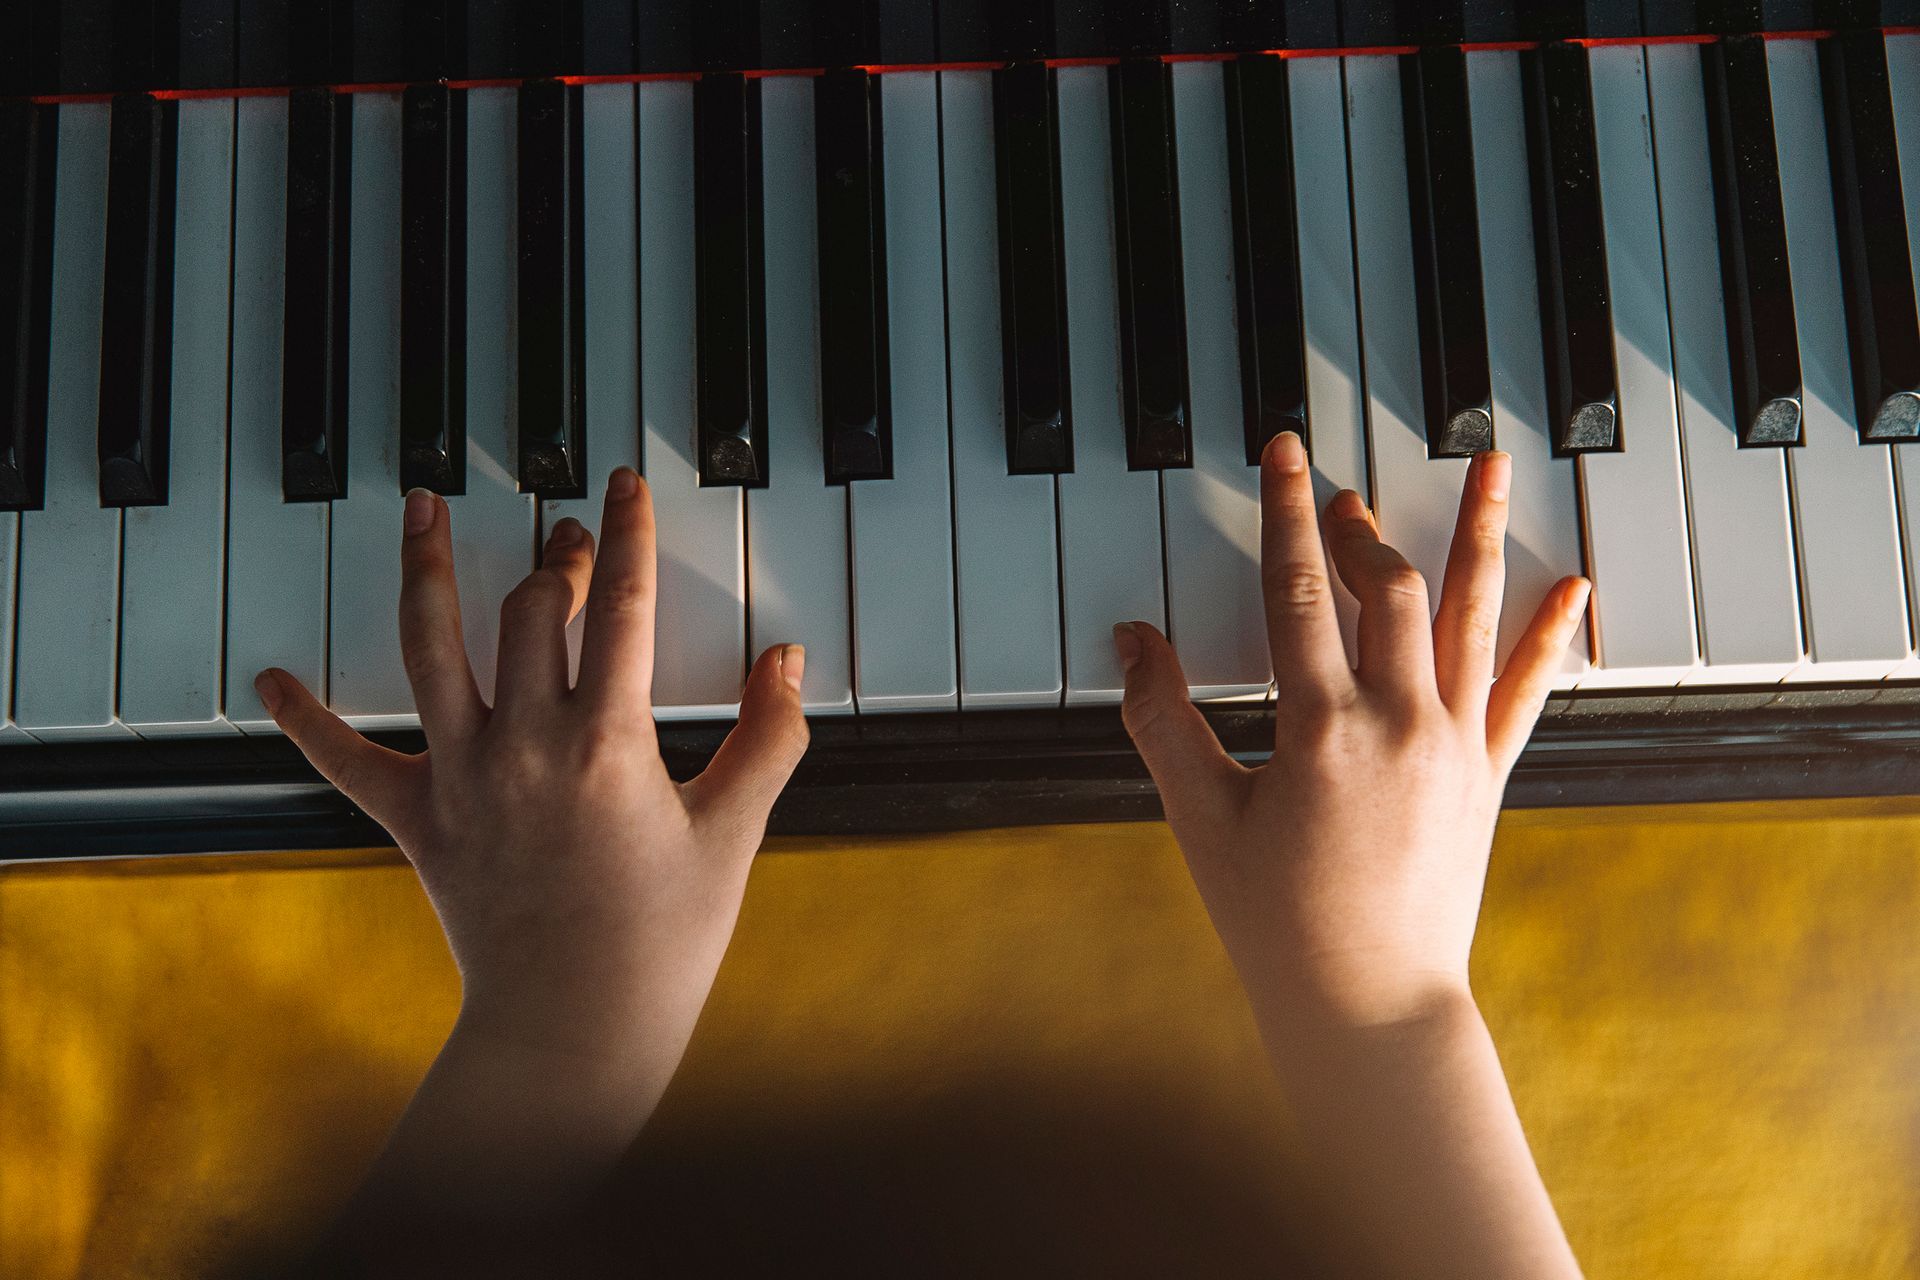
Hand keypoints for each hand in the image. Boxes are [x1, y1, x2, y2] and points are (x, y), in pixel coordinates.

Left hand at [256, 467, 807, 1109]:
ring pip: (431, 647)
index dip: (629, 533)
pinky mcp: (418, 820)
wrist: (575, 1030)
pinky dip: (307, 719)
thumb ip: (769, 738)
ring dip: (426, 570)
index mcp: (608, 743)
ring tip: (419, 510)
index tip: (625, 485)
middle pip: (529, 611)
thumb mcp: (734, 835)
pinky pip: (346, 762)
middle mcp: (526, 745)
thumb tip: (787, 660)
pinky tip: (275, 681)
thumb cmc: (661, 943)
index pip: (622, 607)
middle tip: (570, 532)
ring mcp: (463, 777)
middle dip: (555, 558)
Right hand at [1114, 433, 1588, 1030]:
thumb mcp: (1201, 821)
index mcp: (1323, 729)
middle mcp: (1400, 724)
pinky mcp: (1487, 777)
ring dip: (1475, 534)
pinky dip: (1549, 636)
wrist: (1369, 1006)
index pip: (1301, 592)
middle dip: (1359, 527)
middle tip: (1336, 490)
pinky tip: (1571, 586)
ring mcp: (1454, 747)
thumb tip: (1134, 643)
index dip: (1287, 514)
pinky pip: (1526, 691)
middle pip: (1386, 589)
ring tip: (1490, 464)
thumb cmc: (1279, 925)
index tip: (1287, 454)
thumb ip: (1163, 722)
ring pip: (1468, 616)